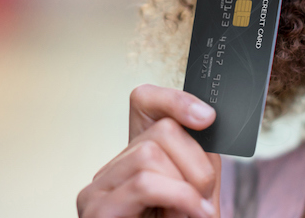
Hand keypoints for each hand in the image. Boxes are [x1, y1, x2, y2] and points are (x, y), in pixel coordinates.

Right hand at [77, 85, 220, 217]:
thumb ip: (199, 159)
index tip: (208, 117)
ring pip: (151, 153)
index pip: (143, 101)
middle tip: (205, 198)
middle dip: (197, 162)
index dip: (175, 98)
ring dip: (189, 184)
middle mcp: (110, 172)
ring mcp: (96, 191)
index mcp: (135, 163)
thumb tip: (207, 118)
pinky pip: (144, 182)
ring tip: (197, 213)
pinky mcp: (96, 212)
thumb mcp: (197, 194)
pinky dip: (178, 195)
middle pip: (161, 130)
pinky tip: (193, 213)